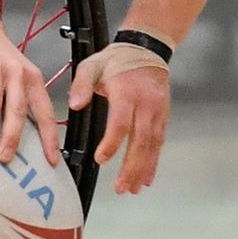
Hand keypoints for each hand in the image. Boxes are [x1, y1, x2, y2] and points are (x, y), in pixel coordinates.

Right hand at [0, 15, 61, 168]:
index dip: (49, 137)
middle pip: (16, 110)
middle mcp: (16, 74)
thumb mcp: (18, 74)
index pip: (44, 112)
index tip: (50, 161)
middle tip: (4, 158)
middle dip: (11, 137)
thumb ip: (20, 99)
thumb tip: (20, 138)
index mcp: (32, 80)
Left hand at [69, 41, 171, 193]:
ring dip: (143, 169)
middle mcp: (146, 105)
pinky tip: (146, 177)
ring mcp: (157, 112)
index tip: (100, 159)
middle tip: (121, 188)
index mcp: (126, 93)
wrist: (146, 50)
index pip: (121, 123)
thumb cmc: (115, 59)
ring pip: (152, 146)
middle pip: (140, 141)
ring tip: (132, 188)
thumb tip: (74, 105)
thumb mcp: (92, 64)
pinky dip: (153, 161)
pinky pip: (159, 143)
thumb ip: (81, 84)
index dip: (112, 143)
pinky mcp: (163, 117)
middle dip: (131, 167)